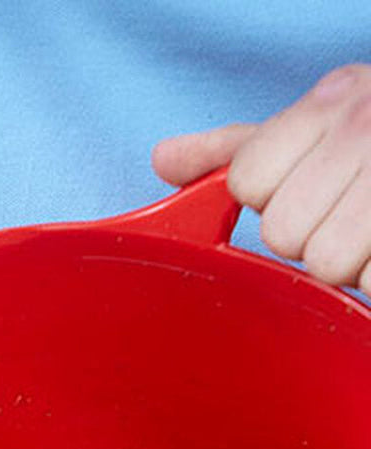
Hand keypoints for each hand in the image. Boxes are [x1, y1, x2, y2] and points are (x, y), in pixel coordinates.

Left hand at [153, 64, 370, 292]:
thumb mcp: (311, 127)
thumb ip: (235, 150)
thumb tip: (162, 161)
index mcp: (330, 103)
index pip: (247, 183)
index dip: (269, 197)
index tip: (307, 182)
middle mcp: (367, 129)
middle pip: (283, 232)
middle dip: (309, 234)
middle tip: (346, 210)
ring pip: (326, 264)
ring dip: (348, 262)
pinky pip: (370, 282)